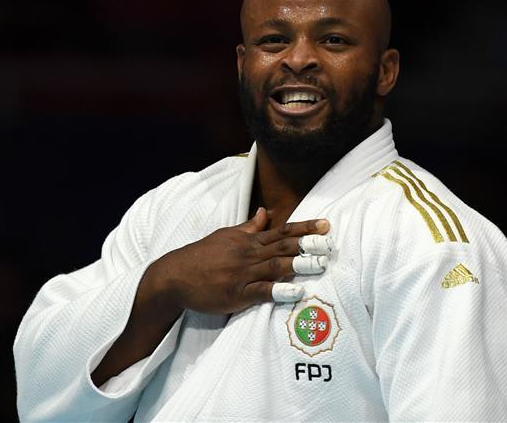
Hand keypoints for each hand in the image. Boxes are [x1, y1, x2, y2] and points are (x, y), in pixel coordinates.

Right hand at [148, 207, 331, 314]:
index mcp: (248, 241)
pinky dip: (279, 290)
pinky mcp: (236, 294)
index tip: (326, 225)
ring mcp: (243, 274)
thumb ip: (249, 227)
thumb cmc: (201, 255)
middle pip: (283, 247)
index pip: (282, 232)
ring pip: (275, 266)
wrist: (175, 275)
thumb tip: (265, 213)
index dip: (305, 228)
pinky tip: (296, 292)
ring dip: (299, 265)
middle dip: (309, 245)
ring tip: (321, 265)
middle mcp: (248, 254)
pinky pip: (261, 291)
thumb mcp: (226, 236)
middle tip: (331, 243)